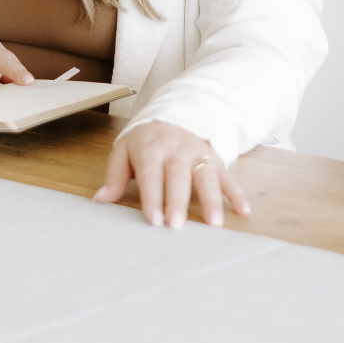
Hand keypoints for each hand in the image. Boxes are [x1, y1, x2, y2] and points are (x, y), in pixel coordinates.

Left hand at [93, 121, 250, 229]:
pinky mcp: (215, 159)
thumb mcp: (123, 151)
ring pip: (206, 177)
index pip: (151, 175)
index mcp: (150, 148)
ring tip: (214, 224)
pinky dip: (237, 193)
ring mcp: (198, 154)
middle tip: (178, 226)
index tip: (154, 220)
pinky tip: (243, 211)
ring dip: (212, 200)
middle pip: (178, 177)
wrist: (171, 116)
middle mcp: (176, 150)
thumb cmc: (144, 141)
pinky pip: (228, 176)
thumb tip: (100, 200)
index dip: (152, 198)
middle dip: (178, 202)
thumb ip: (114, 176)